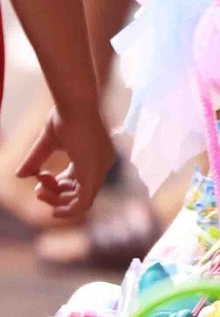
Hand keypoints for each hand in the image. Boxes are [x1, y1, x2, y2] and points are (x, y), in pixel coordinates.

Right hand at [19, 102, 115, 220]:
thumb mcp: (48, 142)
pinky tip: (54, 211)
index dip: (57, 184)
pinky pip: (84, 203)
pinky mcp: (94, 175)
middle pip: (79, 191)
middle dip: (55, 194)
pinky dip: (69, 210)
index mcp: (95, 155)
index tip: (40, 176)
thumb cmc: (64, 115)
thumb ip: (36, 159)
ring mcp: (100, 171)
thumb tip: (19, 175)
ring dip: (56, 200)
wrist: (75, 105)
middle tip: (37, 188)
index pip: (78, 180)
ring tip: (39, 191)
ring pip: (80, 200)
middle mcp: (102, 164)